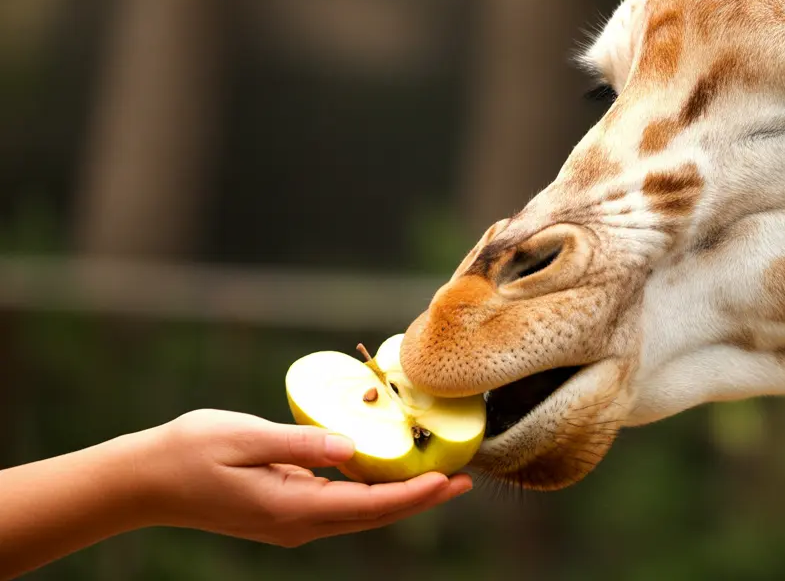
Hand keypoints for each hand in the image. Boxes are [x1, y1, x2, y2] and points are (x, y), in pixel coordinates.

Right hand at [138, 409, 471, 546]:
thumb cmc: (188, 451)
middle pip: (373, 515)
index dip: (414, 494)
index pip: (369, 505)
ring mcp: (290, 523)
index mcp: (291, 507)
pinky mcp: (283, 512)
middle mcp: (296, 524)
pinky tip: (389, 472)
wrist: (142, 482)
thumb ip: (299, 443)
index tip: (450, 480)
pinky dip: (372, 491)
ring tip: (440, 476)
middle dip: (421, 499)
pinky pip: (340, 505)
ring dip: (401, 496)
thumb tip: (350, 447)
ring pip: (359, 513)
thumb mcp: (244, 437)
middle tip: (464, 480)